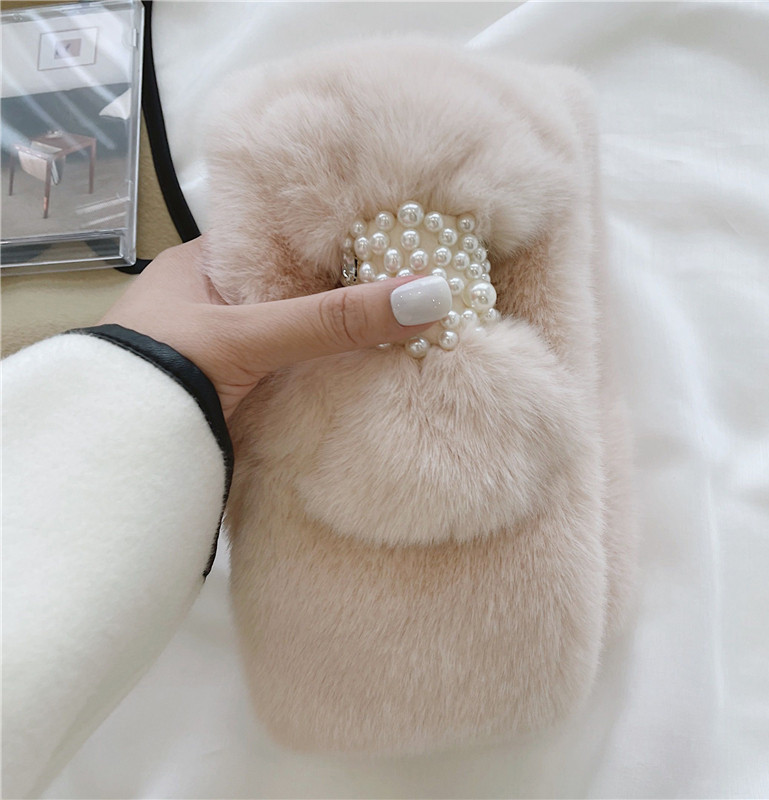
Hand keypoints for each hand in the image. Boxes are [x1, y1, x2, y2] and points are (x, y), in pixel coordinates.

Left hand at [99, 237, 449, 418]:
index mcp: (204, 262)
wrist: (113, 455)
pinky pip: (289, 366)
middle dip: (343, 290)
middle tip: (411, 281)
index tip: (392, 238)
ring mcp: (222, 345)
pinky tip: (362, 366)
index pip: (283, 237)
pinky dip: (320, 367)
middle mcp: (213, 298)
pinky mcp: (233, 386)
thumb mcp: (252, 335)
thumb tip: (431, 296)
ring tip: (402, 320)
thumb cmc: (166, 367)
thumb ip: (333, 320)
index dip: (335, 238)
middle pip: (294, 286)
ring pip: (293, 328)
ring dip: (334, 333)